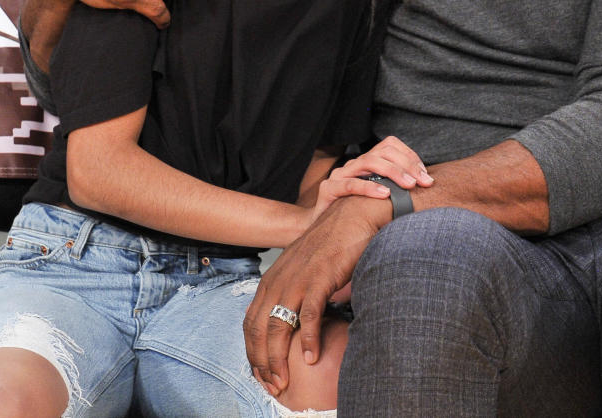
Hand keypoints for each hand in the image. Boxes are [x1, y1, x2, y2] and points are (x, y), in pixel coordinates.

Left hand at [244, 196, 388, 396]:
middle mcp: (278, 281)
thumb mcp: (302, 271)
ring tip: (284, 379)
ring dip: (279, 357)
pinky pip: (309, 315)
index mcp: (271, 280)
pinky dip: (309, 339)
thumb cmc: (330, 245)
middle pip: (260, 330)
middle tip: (271, 385)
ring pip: (279, 326)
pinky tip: (311, 357)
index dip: (252, 352)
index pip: (251, 323)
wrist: (351, 216)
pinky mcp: (319, 279)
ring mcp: (298, 280)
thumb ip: (294, 294)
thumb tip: (294, 323)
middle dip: (261, 362)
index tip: (260, 373)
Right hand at [311, 136, 432, 218]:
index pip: (390, 145)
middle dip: (406, 164)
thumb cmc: (356, 215)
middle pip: (383, 151)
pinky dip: (369, 187)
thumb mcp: (381, 200)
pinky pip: (350, 184)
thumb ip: (398, 190)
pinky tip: (385, 194)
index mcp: (367, 164)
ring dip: (393, 172)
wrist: (322, 232)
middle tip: (423, 182)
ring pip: (368, 161)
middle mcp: (354, 165)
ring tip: (409, 186)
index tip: (425, 175)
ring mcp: (340, 175)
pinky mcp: (328, 189)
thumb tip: (427, 187)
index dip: (410, 156)